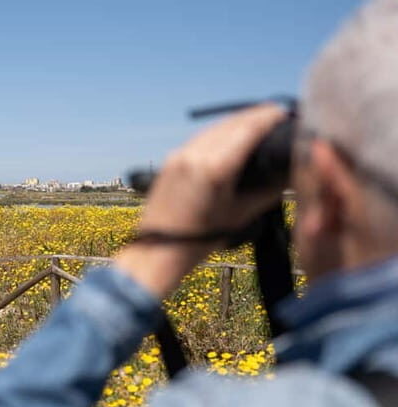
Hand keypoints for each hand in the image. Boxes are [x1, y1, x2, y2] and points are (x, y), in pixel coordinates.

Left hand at [115, 104, 285, 297]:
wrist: (159, 250)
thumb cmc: (201, 238)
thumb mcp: (241, 214)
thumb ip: (268, 191)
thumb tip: (291, 172)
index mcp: (214, 168)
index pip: (247, 129)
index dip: (268, 117)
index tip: (284, 112)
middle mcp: (195, 155)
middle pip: (231, 123)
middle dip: (254, 116)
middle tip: (275, 115)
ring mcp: (180, 155)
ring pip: (214, 128)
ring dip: (236, 122)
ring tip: (256, 123)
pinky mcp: (171, 160)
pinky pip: (200, 138)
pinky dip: (219, 133)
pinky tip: (230, 138)